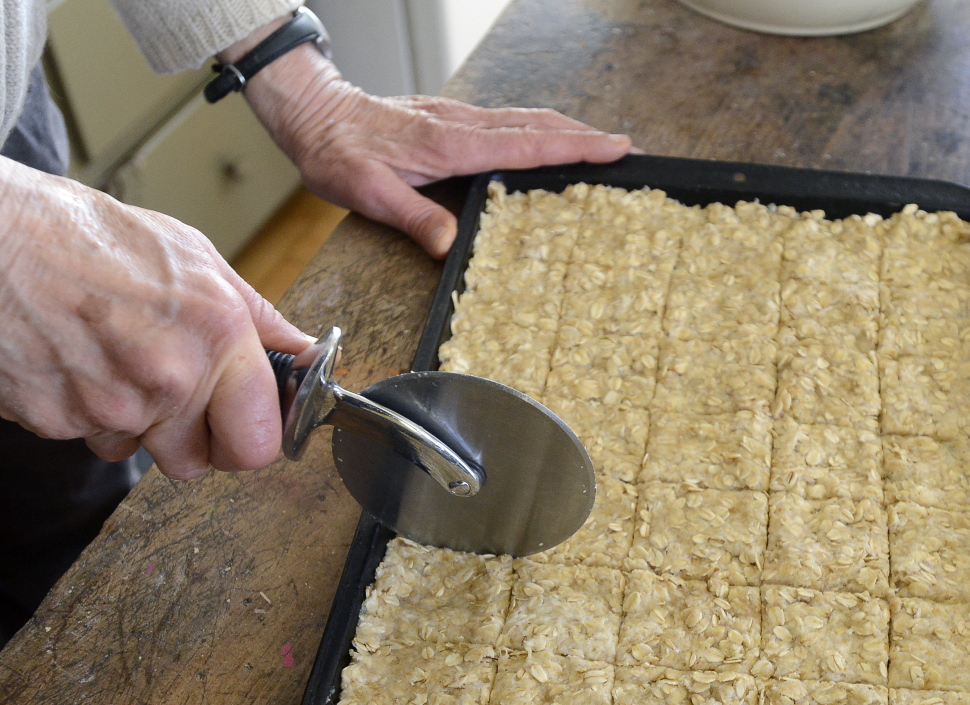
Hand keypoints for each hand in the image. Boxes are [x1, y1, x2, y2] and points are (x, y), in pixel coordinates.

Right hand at [0, 157, 312, 478]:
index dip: (251, 437)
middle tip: (180, 399)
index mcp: (216, 338)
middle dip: (194, 441)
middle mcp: (167, 379)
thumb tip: (307, 356)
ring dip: (138, 423)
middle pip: (198, 464)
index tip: (245, 423)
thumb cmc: (88, 235)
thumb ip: (259, 319)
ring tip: (117, 360)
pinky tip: (80, 362)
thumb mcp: (195, 258)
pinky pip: (91, 438)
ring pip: (141, 452)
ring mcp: (109, 405)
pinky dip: (88, 411)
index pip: (259, 445)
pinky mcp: (56, 420)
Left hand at [230, 39, 631, 257]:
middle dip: (583, 135)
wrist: (315, 115)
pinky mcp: (450, 118)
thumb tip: (450, 243)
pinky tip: (546, 138)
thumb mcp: (367, 193)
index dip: (571, 147)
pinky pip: (506, 120)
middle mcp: (460, 124)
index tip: (612, 150)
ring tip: (600, 143)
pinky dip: (537, 128)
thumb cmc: (338, 154)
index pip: (524, 144)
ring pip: (524, 118)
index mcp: (448, 144)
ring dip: (565, 128)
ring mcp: (456, 117)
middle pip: (535, 124)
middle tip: (625, 149)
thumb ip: (412, 215)